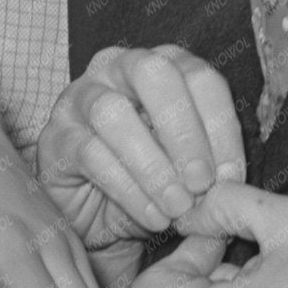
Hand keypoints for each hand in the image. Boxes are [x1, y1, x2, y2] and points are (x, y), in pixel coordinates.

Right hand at [37, 44, 244, 287]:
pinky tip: (153, 217)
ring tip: (178, 207)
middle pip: (152, 71)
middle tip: (201, 182)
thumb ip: (211, 164)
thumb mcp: (191, 169)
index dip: (221, 126)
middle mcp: (116, 69)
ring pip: (113, 112)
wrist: (100, 219)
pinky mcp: (55, 137)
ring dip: (153, 165)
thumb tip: (231, 180)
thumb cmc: (155, 185)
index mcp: (161, 69)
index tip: (232, 177)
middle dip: (182, 129)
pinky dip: (129, 189)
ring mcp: (79, 99)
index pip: (199, 76)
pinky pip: (91, 153)